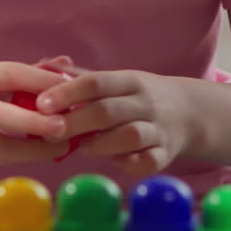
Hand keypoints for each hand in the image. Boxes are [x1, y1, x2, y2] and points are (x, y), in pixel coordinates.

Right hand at [0, 62, 70, 165]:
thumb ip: (26, 73)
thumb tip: (67, 66)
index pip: (10, 74)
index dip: (41, 80)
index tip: (71, 87)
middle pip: (0, 116)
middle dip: (34, 123)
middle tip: (64, 127)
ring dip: (33, 150)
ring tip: (62, 146)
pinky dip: (21, 157)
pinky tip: (41, 152)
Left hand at [35, 65, 193, 178]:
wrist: (190, 112)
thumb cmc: (137, 97)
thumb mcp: (115, 80)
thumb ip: (78, 76)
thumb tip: (40, 66)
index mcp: (128, 80)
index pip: (96, 82)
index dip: (68, 92)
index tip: (42, 103)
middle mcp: (145, 102)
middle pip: (109, 110)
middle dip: (77, 122)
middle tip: (50, 131)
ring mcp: (158, 128)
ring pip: (131, 136)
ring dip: (102, 144)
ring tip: (81, 148)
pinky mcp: (167, 154)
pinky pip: (149, 162)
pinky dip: (129, 164)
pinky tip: (115, 161)